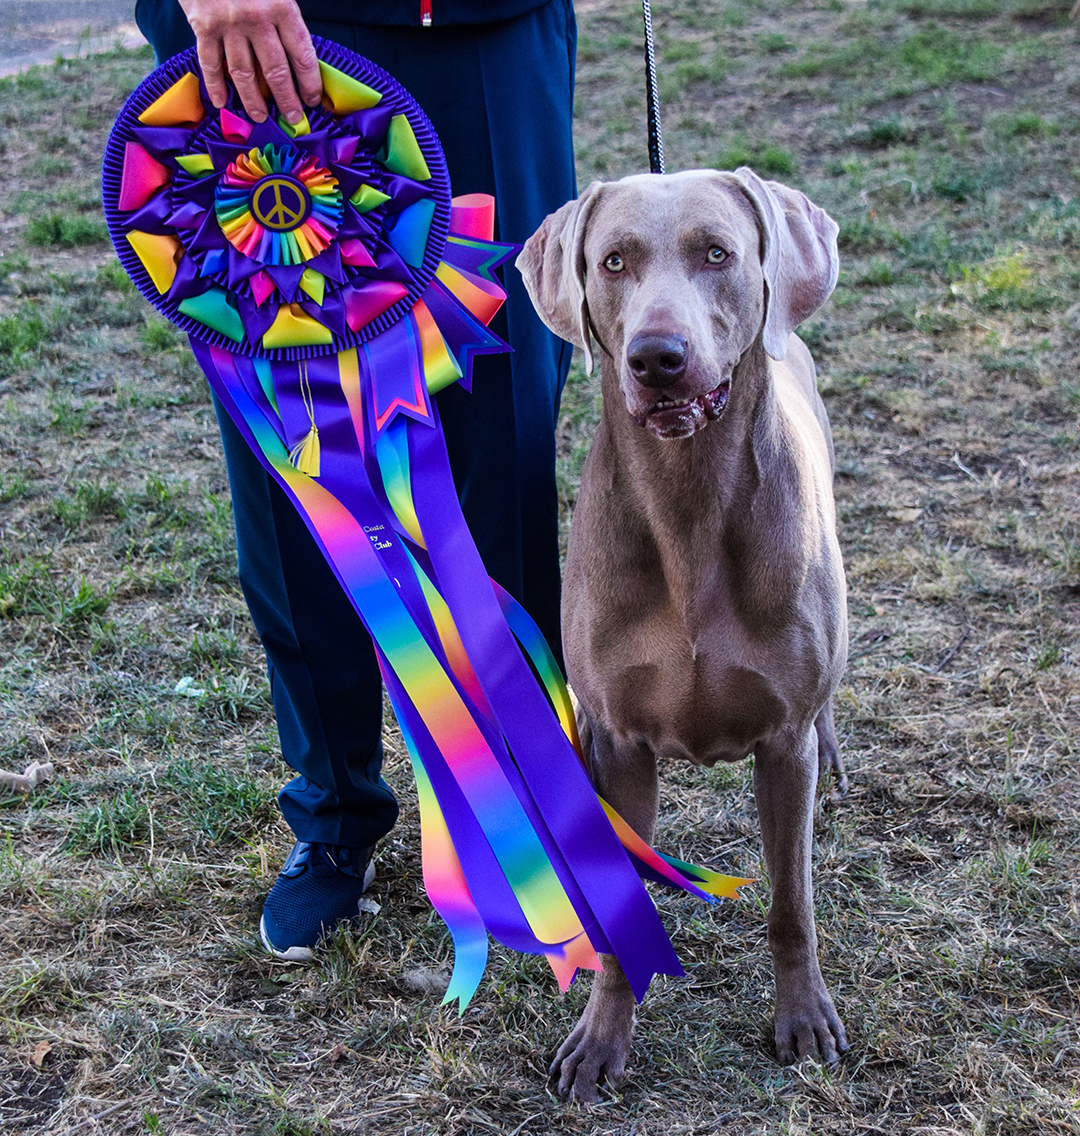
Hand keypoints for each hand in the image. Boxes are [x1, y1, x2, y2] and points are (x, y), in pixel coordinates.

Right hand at [177, 0, 321, 124]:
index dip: (310, 84)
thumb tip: (297, 59)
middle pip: (276, 72)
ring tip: (260, 117)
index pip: (302, 56)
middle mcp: (257, 19)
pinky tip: (222, 102)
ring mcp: (229, 24)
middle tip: (293, 119)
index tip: (312, 100)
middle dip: (287, 100)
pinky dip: (215, 85)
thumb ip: (286, 18)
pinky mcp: (204, 26)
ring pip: (244, 74)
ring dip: (253, 101)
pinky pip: (211, 63)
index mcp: (282, 8)